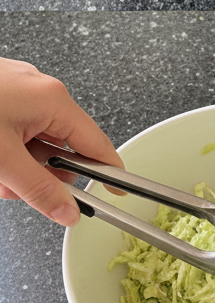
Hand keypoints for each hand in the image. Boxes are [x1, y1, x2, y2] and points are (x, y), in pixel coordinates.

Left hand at [0, 58, 122, 226]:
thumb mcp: (0, 161)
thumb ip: (37, 190)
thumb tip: (67, 212)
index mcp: (52, 101)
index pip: (96, 143)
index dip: (107, 172)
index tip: (116, 193)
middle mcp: (41, 90)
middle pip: (59, 146)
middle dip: (36, 173)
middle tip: (10, 187)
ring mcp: (18, 90)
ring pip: (32, 141)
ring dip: (12, 165)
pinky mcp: (0, 94)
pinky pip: (13, 128)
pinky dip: (1, 150)